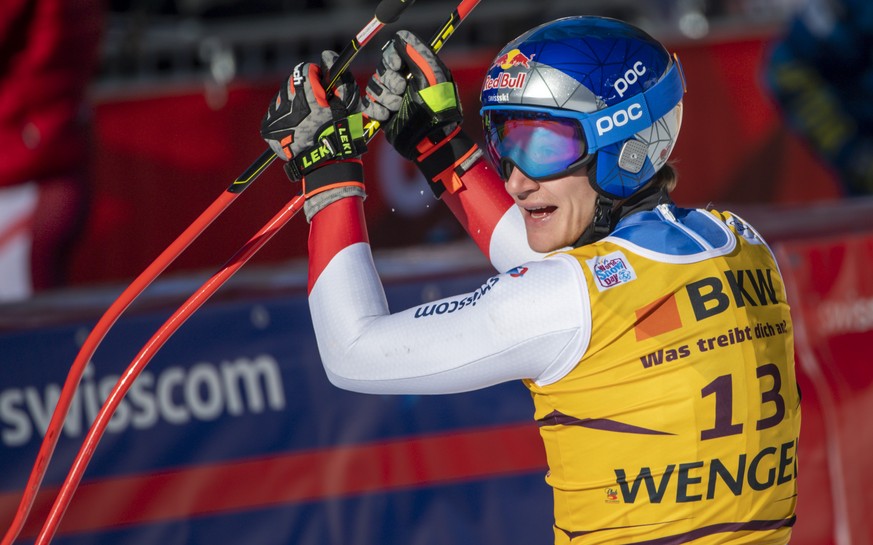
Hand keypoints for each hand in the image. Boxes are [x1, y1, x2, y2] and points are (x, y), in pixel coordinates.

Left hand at [261, 51, 366, 198]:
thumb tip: (326, 56)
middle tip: (315, 106)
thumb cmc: (341, 131)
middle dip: (303, 90)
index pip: (306, 70)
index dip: (317, 77)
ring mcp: (274, 116)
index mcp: (306, 92)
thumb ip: (339, 76)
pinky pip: (274, 115)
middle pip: (292, 83)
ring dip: (293, 104)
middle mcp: (286, 101)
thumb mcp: (348, 101)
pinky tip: (297, 129)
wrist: (325, 163)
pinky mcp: (267, 129)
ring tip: (306, 120)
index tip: (323, 88)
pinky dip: (284, 118)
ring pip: (282, 98)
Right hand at [363, 30, 462, 157]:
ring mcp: (391, 96)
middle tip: (402, 92)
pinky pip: (367, 104)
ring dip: (385, 98)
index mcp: (416, 69)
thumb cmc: (437, 108)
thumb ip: (418, 53)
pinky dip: (376, 110)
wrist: (429, 139)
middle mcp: (402, 80)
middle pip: (381, 69)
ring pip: (372, 86)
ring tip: (398, 107)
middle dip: (390, 81)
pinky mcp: (382, 112)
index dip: (391, 58)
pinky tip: (387, 116)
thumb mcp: (432, 76)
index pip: (392, 51)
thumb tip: (401, 36)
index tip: (399, 67)